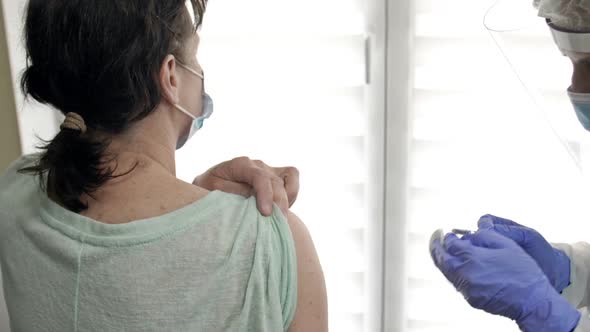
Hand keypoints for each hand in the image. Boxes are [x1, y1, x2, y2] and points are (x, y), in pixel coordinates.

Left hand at [193, 157, 298, 215]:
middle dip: (278, 204)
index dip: (265, 195)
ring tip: (279, 218)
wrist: (206, 187)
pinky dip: (292, 194)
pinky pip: (291, 179)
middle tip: (276, 225)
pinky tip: (281, 209)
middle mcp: (256, 164)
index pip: (259, 177)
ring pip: (289, 178)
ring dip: (287, 199)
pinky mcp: (275, 176)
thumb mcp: (212, 192)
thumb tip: (253, 200)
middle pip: (275, 182)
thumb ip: (233, 194)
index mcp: (239, 165)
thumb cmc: (206, 190)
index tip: (266, 214)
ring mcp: (267, 169)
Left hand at [430, 229, 579, 331]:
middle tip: (435, 238)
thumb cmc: (523, 271)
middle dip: (436, 247)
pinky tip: (457, 266)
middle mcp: (464, 273)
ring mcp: (466, 288)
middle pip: (441, 259)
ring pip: (446, 271)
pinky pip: (456, 282)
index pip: (450, 244)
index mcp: (472, 257)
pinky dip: (453, 272)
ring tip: (443, 251)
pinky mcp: (470, 298)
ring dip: (443, 260)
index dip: (447, 236)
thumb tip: (469, 233)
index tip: (447, 232)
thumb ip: (484, 236)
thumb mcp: (506, 244)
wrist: (531, 301)